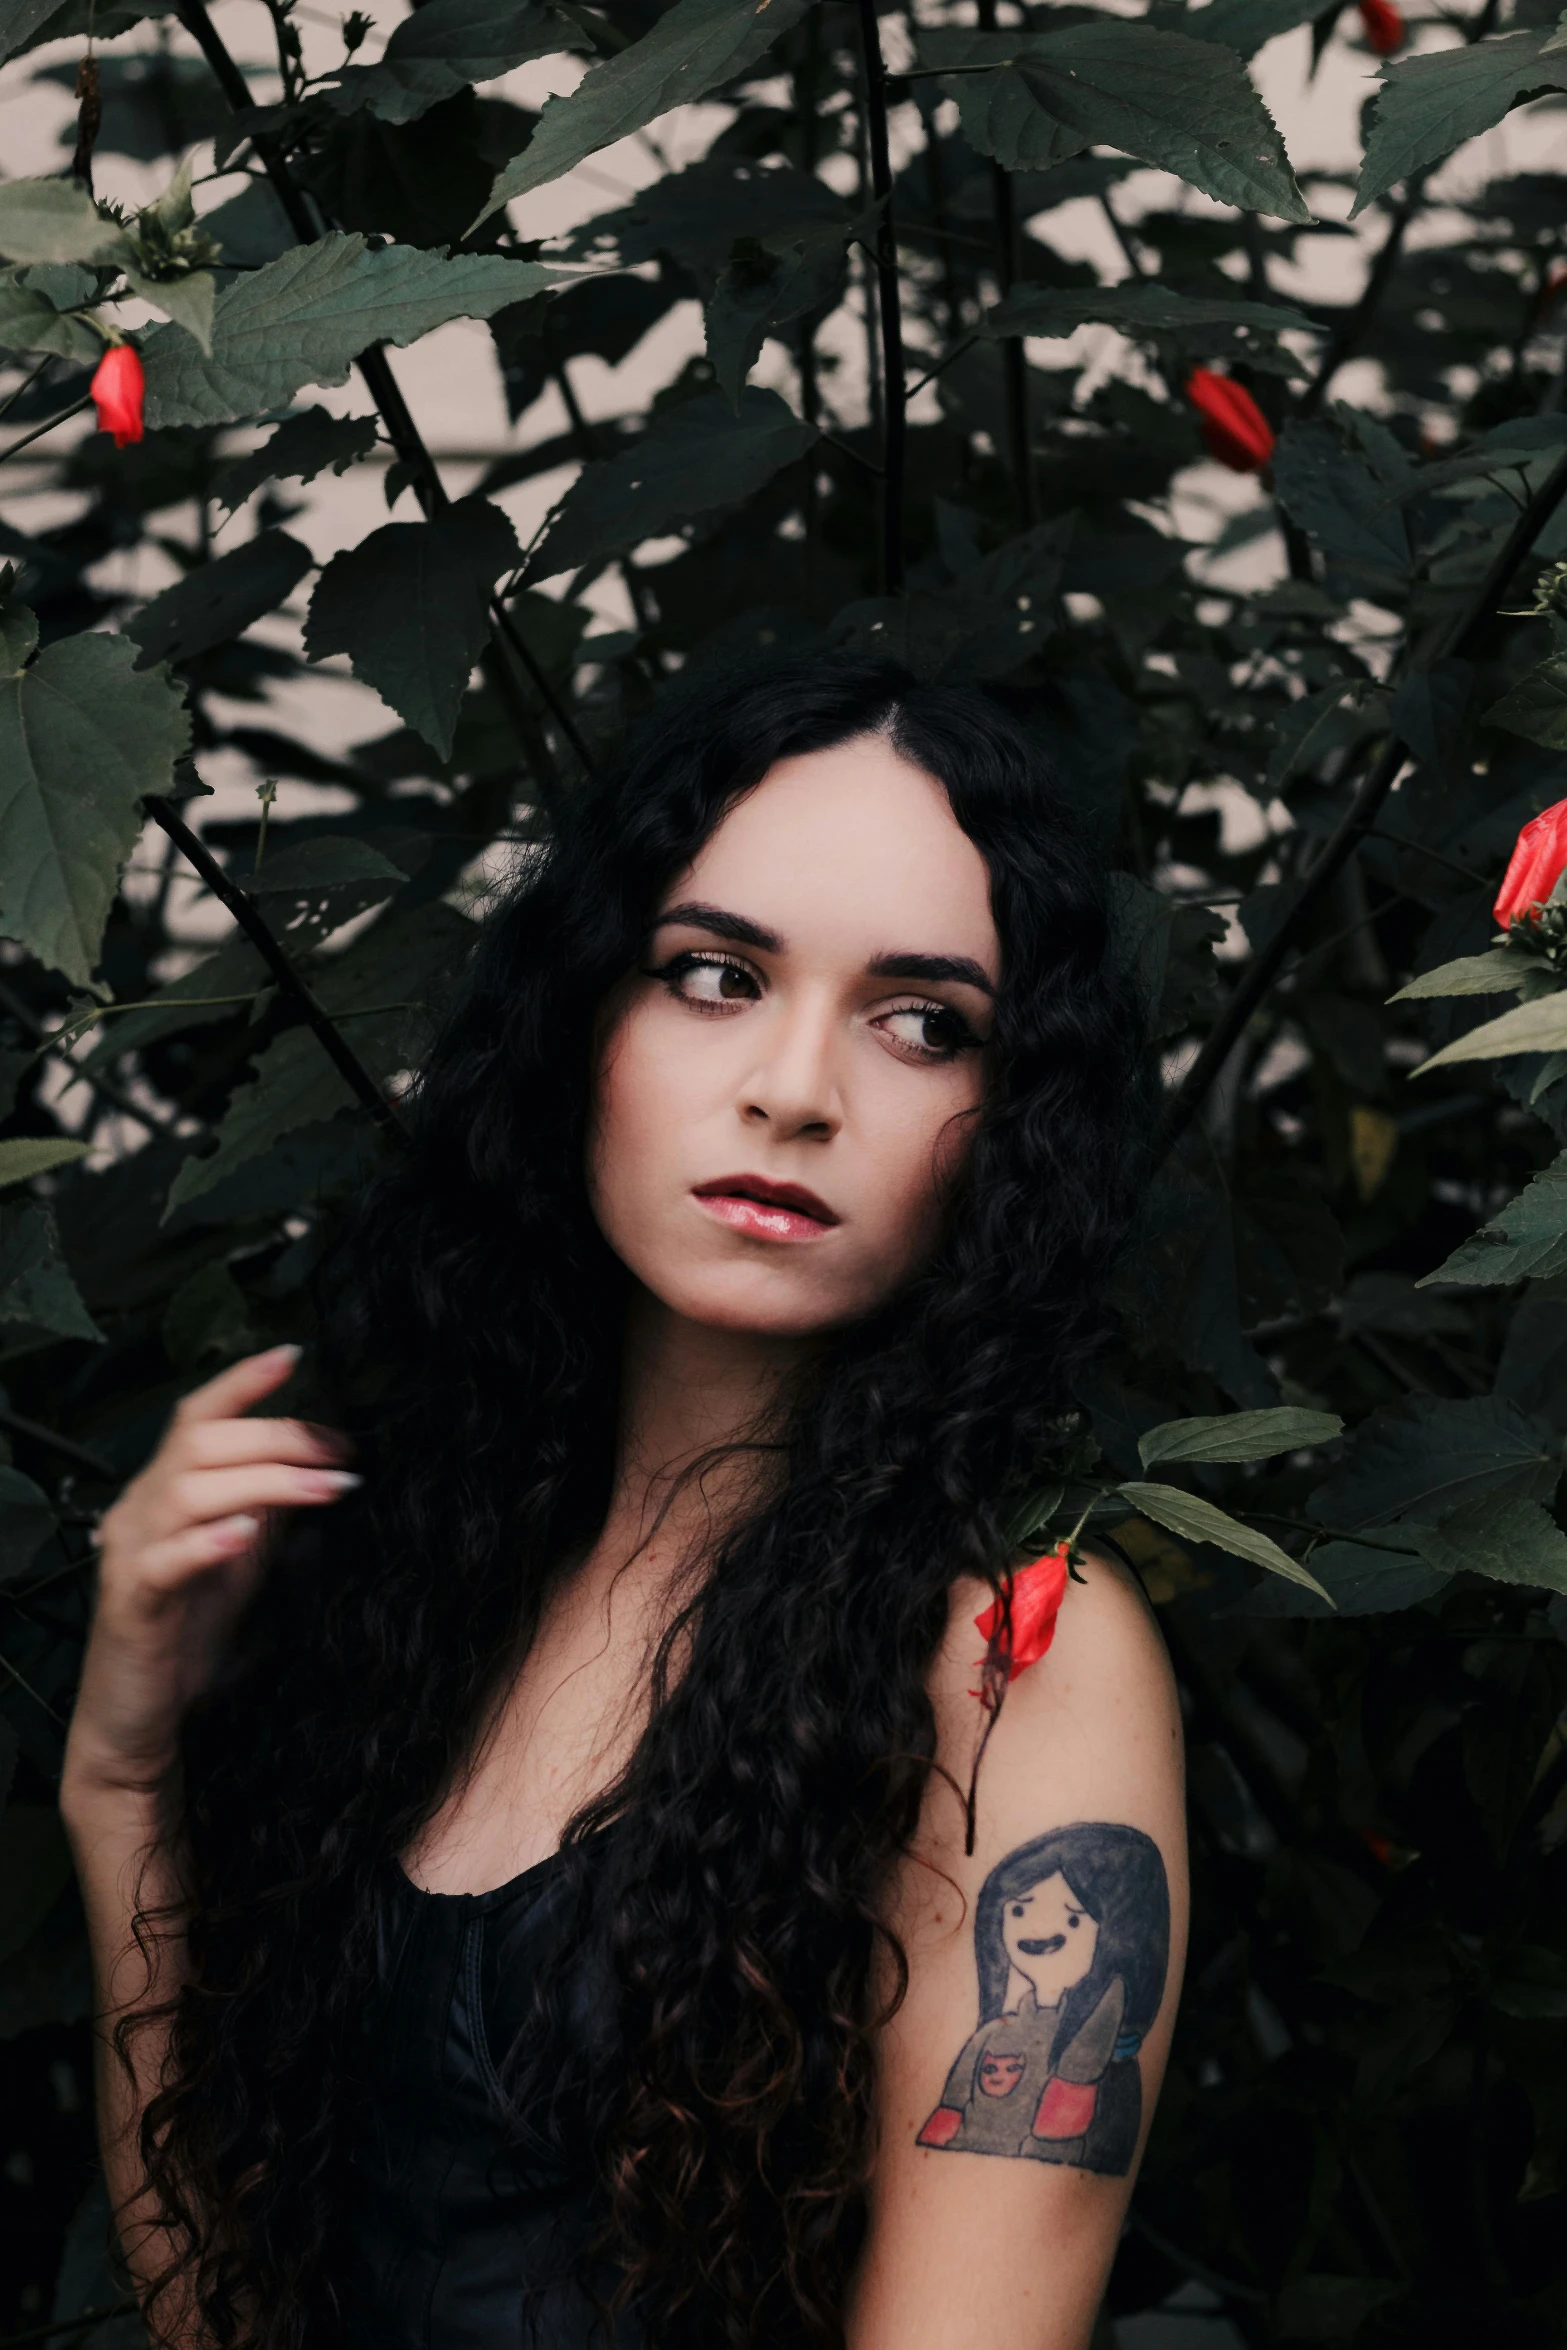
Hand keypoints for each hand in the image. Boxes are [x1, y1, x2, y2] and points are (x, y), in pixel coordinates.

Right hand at [62, 1346, 357, 1805]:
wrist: (142, 1717)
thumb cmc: (190, 1632)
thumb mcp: (244, 1558)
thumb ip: (268, 1507)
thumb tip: (321, 1460)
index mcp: (166, 1491)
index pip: (198, 1418)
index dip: (241, 1383)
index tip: (295, 1356)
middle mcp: (140, 1509)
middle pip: (202, 1445)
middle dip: (280, 1438)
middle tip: (343, 1452)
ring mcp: (130, 1553)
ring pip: (189, 1490)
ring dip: (267, 1482)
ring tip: (328, 1488)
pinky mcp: (130, 1602)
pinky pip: (163, 1560)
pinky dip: (207, 1542)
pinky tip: (246, 1535)